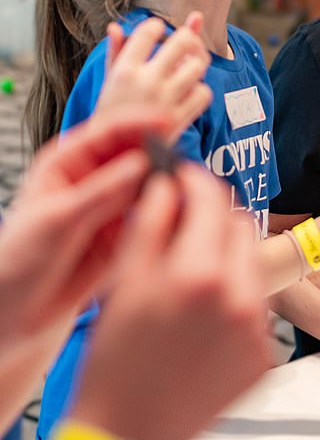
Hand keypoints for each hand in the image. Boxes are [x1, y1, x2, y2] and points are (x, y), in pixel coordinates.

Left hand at [0, 109, 165, 433]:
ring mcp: (114, 206)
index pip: (110, 131)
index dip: (140, 123)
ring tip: (181, 196)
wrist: (17, 317)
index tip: (167, 123)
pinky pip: (156, 217)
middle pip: (137, 154)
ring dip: (168, 187)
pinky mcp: (129, 234)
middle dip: (160, 156)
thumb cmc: (18, 264)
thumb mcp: (56, 222)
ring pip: (151, 185)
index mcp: (69, 162)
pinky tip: (177, 219)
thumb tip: (142, 164)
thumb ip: (101, 192)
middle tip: (181, 166)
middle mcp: (95, 178)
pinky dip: (169, 215)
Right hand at [72, 163, 269, 439]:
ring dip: (227, 254)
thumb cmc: (116, 364)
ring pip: (253, 263)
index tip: (184, 179)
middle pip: (241, 226)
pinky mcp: (265, 355)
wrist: (129, 435)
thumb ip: (151, 223)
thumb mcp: (124, 282)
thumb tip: (168, 185)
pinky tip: (204, 311)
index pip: (213, 199)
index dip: (196, 181)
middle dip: (214, 216)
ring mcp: (258, 330)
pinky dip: (236, 294)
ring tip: (192, 272)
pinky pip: (258, 304)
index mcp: (200, 275)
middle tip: (186, 224)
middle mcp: (240, 299)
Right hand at [97, 12, 210, 143]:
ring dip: (197, 64)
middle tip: (185, 40)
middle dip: (188, 36)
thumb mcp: (107, 83)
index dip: (157, 26)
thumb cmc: (111, 115)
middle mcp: (146, 82)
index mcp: (124, 70)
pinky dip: (200, 91)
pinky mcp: (179, 119)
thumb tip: (115, 26)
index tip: (159, 28)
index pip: (148, 32)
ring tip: (189, 66)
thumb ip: (114, 53)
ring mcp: (165, 101)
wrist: (114, 157)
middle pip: (182, 42)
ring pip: (198, 66)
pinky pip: (204, 93)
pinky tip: (190, 91)